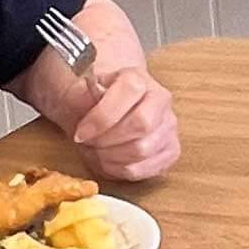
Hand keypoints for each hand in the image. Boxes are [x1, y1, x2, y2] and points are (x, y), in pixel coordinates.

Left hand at [70, 67, 181, 183]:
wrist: (107, 110)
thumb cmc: (92, 103)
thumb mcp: (77, 94)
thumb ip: (79, 97)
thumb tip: (86, 102)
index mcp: (138, 78)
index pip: (129, 92)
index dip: (103, 117)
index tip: (81, 133)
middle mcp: (160, 99)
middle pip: (142, 124)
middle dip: (108, 140)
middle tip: (89, 143)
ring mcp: (169, 126)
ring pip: (142, 150)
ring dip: (111, 157)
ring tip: (96, 152)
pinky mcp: (171, 151)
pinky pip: (145, 169)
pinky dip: (120, 170)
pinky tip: (108, 162)